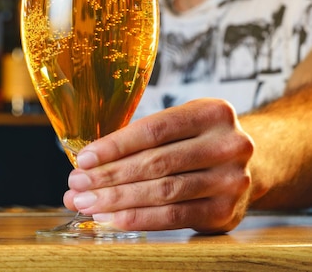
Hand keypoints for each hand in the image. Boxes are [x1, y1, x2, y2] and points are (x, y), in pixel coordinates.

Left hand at [63, 98, 253, 233]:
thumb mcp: (180, 126)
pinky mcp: (226, 212)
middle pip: (156, 163)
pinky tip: (111, 218)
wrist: (254, 166)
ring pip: (163, 192)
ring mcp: (231, 180)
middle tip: (77, 186)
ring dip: (117, 200)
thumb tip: (84, 166)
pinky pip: (174, 217)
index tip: (84, 159)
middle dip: (109, 176)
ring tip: (86, 203)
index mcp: (211, 113)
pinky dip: (138, 218)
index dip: (114, 146)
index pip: (153, 130)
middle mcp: (227, 144)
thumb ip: (139, 141)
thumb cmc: (198, 143)